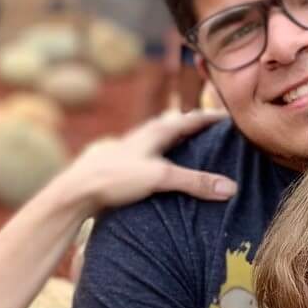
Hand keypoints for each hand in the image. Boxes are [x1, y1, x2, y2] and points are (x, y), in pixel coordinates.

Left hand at [52, 108, 233, 213]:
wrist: (76, 190)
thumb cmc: (115, 177)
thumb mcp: (160, 178)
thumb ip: (195, 182)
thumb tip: (231, 188)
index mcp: (155, 131)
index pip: (191, 119)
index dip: (212, 118)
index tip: (231, 117)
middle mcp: (143, 136)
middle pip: (175, 126)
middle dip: (195, 127)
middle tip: (216, 131)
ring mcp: (131, 150)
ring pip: (160, 140)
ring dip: (178, 142)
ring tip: (194, 149)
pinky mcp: (121, 166)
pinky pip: (150, 157)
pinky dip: (164, 159)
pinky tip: (163, 170)